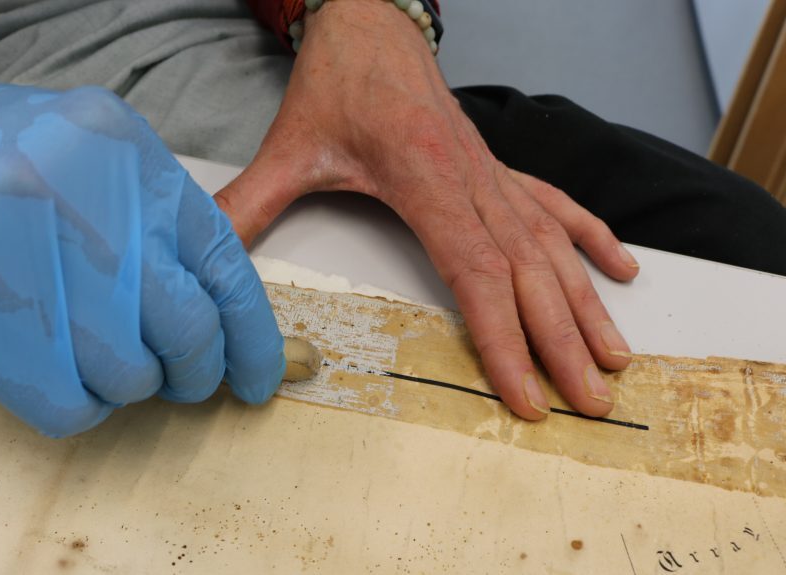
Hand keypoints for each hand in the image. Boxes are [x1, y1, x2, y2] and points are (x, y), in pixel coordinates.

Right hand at [0, 70, 284, 436]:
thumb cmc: (14, 163)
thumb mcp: (103, 159)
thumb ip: (164, 226)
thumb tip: (224, 327)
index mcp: (125, 155)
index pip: (223, 268)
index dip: (253, 339)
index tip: (257, 382)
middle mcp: (78, 202)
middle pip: (186, 328)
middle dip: (196, 371)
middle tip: (183, 376)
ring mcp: (20, 262)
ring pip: (129, 377)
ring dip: (130, 384)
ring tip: (101, 352)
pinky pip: (68, 408)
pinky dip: (82, 405)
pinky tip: (63, 371)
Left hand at [215, 0, 638, 419]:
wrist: (370, 18)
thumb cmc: (336, 80)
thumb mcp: (288, 146)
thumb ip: (249, 205)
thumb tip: (203, 255)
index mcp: (425, 177)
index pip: (477, 273)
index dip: (506, 340)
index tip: (528, 396)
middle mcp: (473, 178)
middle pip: (530, 271)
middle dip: (562, 342)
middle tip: (593, 403)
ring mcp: (492, 172)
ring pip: (553, 245)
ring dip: (586, 303)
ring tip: (615, 357)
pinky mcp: (496, 165)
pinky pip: (556, 205)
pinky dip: (591, 238)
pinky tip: (621, 270)